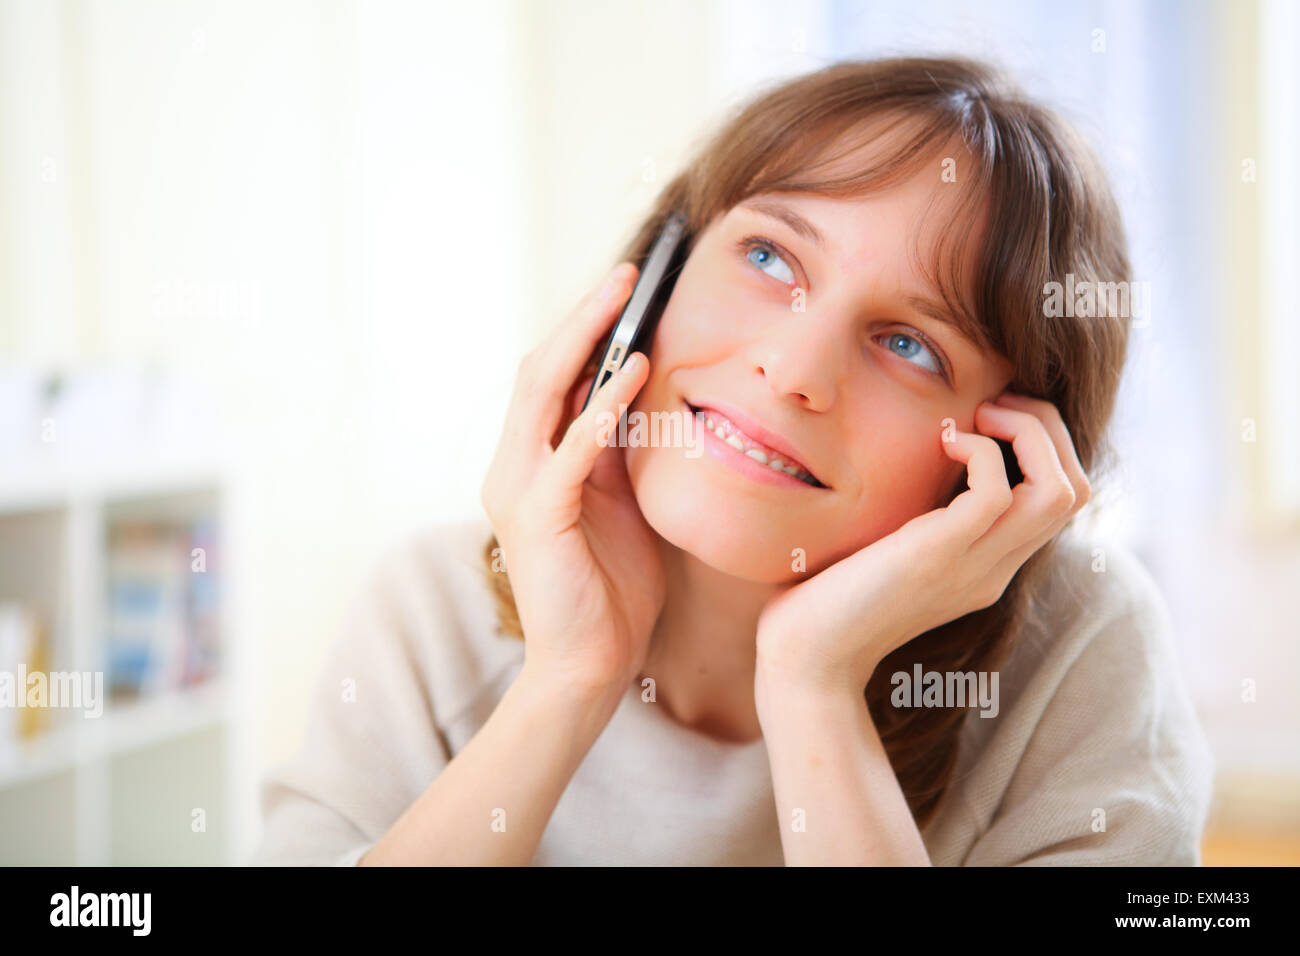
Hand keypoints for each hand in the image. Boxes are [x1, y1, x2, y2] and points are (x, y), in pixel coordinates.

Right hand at [481, 263, 666, 702]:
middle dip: (585, 315)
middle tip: (630, 271)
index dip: (586, 327)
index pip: (553, 377)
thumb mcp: (622, 502)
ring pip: (543, 392)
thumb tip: (644, 391)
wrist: (590, 666)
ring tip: (627, 296)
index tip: (629, 286)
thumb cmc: (609, 587)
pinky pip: (570, 451)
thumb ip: (620, 450)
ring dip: (586, 339)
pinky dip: (601, 408)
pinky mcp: (538, 518)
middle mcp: (512, 466)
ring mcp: (518, 490)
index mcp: (532, 461)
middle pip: (541, 369)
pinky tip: (633, 373)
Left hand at [754, 391, 1090, 696]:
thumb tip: (912, 466)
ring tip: (982, 414)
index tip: (990, 416)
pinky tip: (942, 442)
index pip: (1060, 500)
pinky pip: (997, 493)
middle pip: (1075, 490)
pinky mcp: (938, 557)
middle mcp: (993, 568)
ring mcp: (974, 566)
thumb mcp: (887, 550)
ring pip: (1058, 491)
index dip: (1043, 445)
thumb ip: (914, 518)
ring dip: (1029, 433)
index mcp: (987, 566)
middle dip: (1048, 428)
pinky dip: (980, 451)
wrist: (805, 659)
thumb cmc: (827, 600)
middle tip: (995, 404)